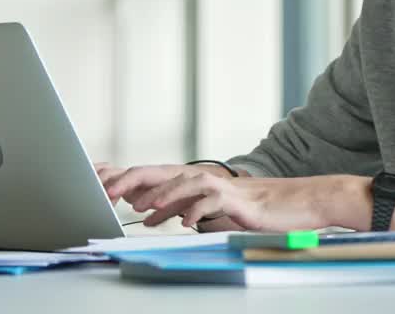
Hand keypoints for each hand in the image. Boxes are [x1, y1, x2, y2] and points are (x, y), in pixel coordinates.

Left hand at [97, 164, 366, 230]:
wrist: (298, 203)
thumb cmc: (255, 209)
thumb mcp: (211, 208)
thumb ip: (180, 206)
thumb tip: (148, 210)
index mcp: (194, 179)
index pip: (152, 174)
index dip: (124, 176)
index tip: (96, 181)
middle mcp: (204, 177)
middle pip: (160, 173)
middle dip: (130, 181)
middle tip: (105, 191)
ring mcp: (221, 187)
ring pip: (183, 184)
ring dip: (160, 195)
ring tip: (141, 209)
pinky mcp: (238, 200)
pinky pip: (212, 202)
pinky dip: (195, 210)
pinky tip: (182, 222)